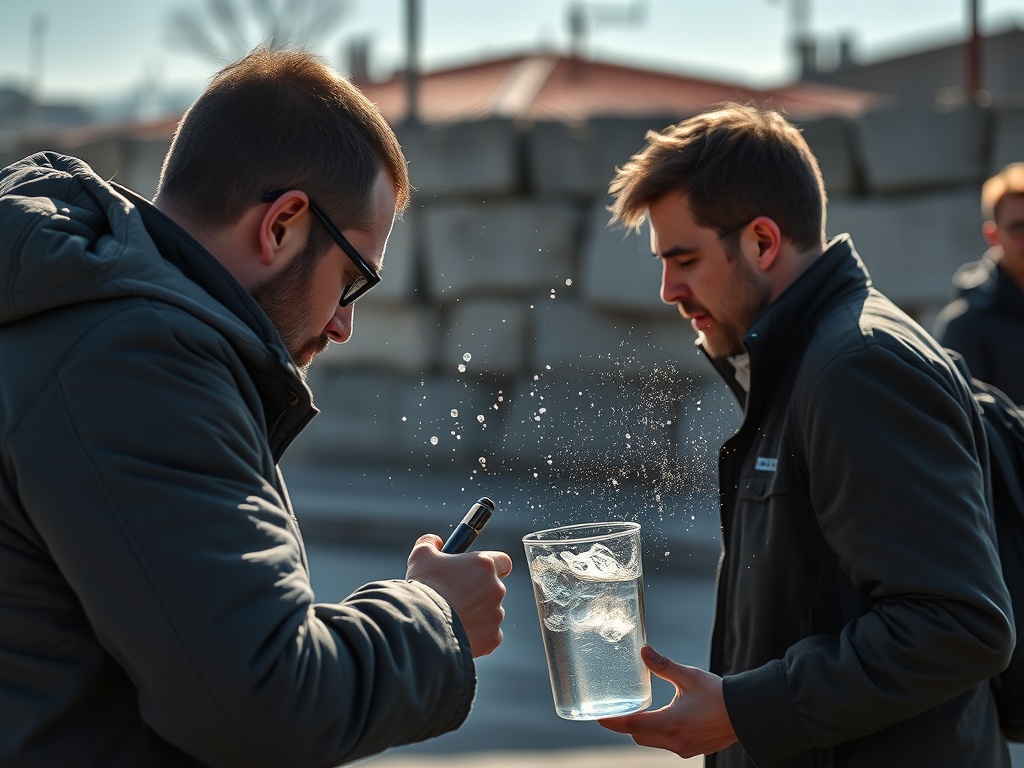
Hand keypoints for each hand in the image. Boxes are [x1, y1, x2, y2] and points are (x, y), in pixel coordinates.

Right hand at [405, 534, 511, 657]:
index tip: (478, 573)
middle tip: (456, 598)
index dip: (492, 567)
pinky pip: (488, 634)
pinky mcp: (492, 637)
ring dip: (476, 614)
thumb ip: (431, 543)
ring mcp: (496, 614)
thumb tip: (435, 542)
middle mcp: (496, 588)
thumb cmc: (424, 588)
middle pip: (493, 589)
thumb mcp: (421, 556)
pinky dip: (476, 634)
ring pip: (490, 613)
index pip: (503, 562)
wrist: (421, 624)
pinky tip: (457, 632)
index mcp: (484, 565)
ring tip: (452, 617)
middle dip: (478, 593)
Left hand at [599, 645, 737, 757]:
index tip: (599, 717)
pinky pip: (667, 744)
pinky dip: (660, 734)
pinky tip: (664, 720)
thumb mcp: (689, 676)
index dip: (613, 721)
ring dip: (644, 729)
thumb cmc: (718, 694)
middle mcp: (675, 740)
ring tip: (639, 712)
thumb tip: (644, 651)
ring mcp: (684, 748)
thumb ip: (663, 666)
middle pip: (639, 736)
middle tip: (618, 710)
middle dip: (627, 724)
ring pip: (652, 742)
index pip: (632, 724)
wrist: (747, 714)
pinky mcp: (693, 750)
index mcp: (671, 722)